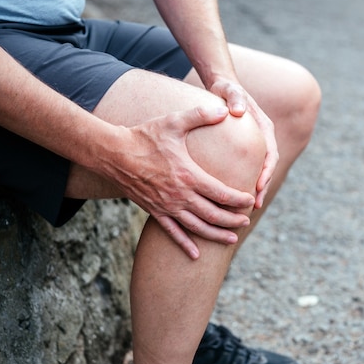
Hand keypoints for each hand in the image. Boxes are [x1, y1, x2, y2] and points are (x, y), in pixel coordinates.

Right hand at [107, 105, 254, 259]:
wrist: (113, 153)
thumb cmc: (144, 136)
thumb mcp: (173, 122)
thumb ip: (200, 114)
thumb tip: (223, 108)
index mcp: (188, 176)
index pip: (221, 194)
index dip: (239, 199)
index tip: (250, 200)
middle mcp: (179, 196)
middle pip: (213, 215)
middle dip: (233, 221)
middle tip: (246, 221)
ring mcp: (166, 206)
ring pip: (197, 228)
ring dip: (216, 235)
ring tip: (232, 239)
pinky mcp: (154, 211)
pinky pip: (172, 233)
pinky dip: (185, 244)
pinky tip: (196, 255)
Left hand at [209, 78, 278, 208]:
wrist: (222, 86)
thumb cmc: (225, 88)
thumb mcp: (229, 89)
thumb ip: (234, 97)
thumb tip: (238, 111)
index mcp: (264, 127)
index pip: (270, 153)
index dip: (266, 171)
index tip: (258, 186)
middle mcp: (263, 138)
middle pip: (268, 167)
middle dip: (263, 186)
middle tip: (255, 205)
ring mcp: (256, 144)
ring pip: (260, 170)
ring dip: (257, 188)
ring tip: (249, 207)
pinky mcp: (245, 149)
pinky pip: (249, 168)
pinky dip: (246, 182)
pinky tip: (235, 196)